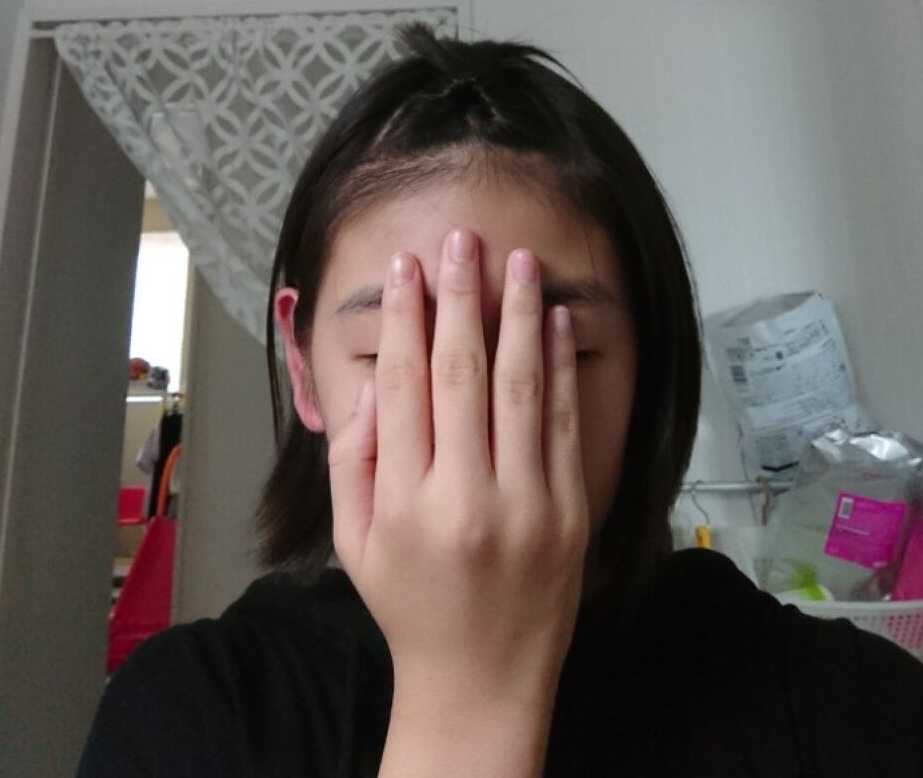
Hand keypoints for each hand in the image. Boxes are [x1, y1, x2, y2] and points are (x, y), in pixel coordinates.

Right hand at [327, 226, 588, 713]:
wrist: (481, 681)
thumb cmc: (410, 605)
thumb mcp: (353, 541)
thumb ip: (352, 461)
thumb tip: (375, 382)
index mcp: (403, 503)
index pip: (402, 385)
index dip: (403, 318)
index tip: (406, 267)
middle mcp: (465, 498)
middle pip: (461, 373)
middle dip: (459, 297)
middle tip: (459, 240)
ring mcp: (525, 504)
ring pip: (521, 387)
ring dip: (518, 315)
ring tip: (516, 261)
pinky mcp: (569, 511)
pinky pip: (563, 422)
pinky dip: (560, 366)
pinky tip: (554, 320)